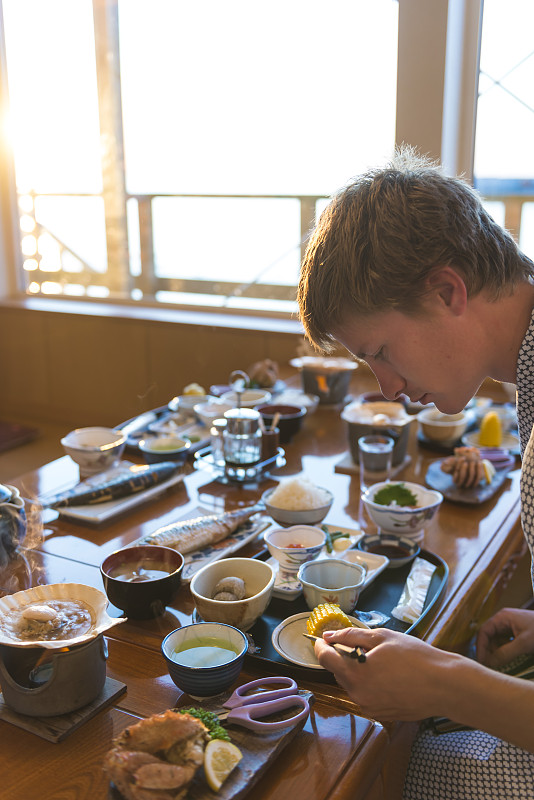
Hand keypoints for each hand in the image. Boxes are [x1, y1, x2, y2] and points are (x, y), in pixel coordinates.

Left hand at [314, 627, 457, 720]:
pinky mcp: (380, 714)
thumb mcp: (382, 637)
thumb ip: (351, 636)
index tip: (324, 638)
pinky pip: (365, 695)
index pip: (324, 659)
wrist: (444, 686)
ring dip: (356, 671)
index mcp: (355, 674)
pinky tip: (388, 675)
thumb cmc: (416, 657)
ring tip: (379, 660)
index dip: (321, 646)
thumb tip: (329, 635)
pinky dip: (369, 683)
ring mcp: (369, 707)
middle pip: (338, 672)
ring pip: (351, 684)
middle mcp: (358, 695)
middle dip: (342, 657)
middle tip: (360, 645)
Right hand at [476, 607, 533, 667]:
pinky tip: (509, 661)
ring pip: (498, 642)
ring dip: (498, 654)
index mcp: (502, 617)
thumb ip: (506, 653)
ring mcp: (511, 626)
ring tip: (500, 666)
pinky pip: (507, 643)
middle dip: (490, 652)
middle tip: (491, 667)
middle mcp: (504, 621)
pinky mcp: (518, 633)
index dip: (481, 647)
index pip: (484, 632)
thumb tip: (490, 663)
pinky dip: (506, 653)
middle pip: (490, 638)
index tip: (481, 662)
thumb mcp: (524, 643)